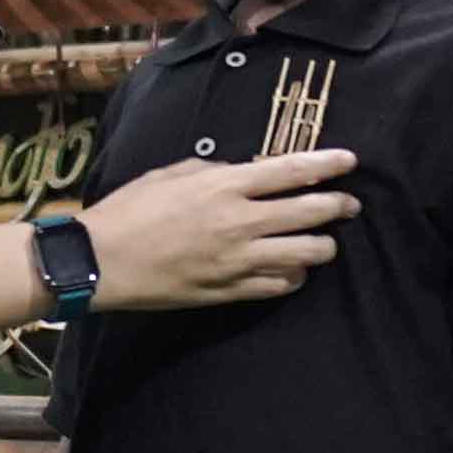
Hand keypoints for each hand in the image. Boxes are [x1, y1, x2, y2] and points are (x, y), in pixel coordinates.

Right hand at [80, 147, 355, 306]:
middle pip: (310, 214)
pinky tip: (293, 270)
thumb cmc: (130, 209)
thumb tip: (242, 173)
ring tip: (325, 241)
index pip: (291, 171)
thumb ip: (214, 170)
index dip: (327, 166)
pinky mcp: (229, 291)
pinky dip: (294, 277)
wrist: (102, 261)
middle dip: (338, 207)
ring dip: (323, 246)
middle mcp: (239, 222)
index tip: (350, 162)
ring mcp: (238, 261)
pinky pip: (279, 286)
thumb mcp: (171, 173)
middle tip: (350, 204)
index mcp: (224, 186)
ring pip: (305, 255)